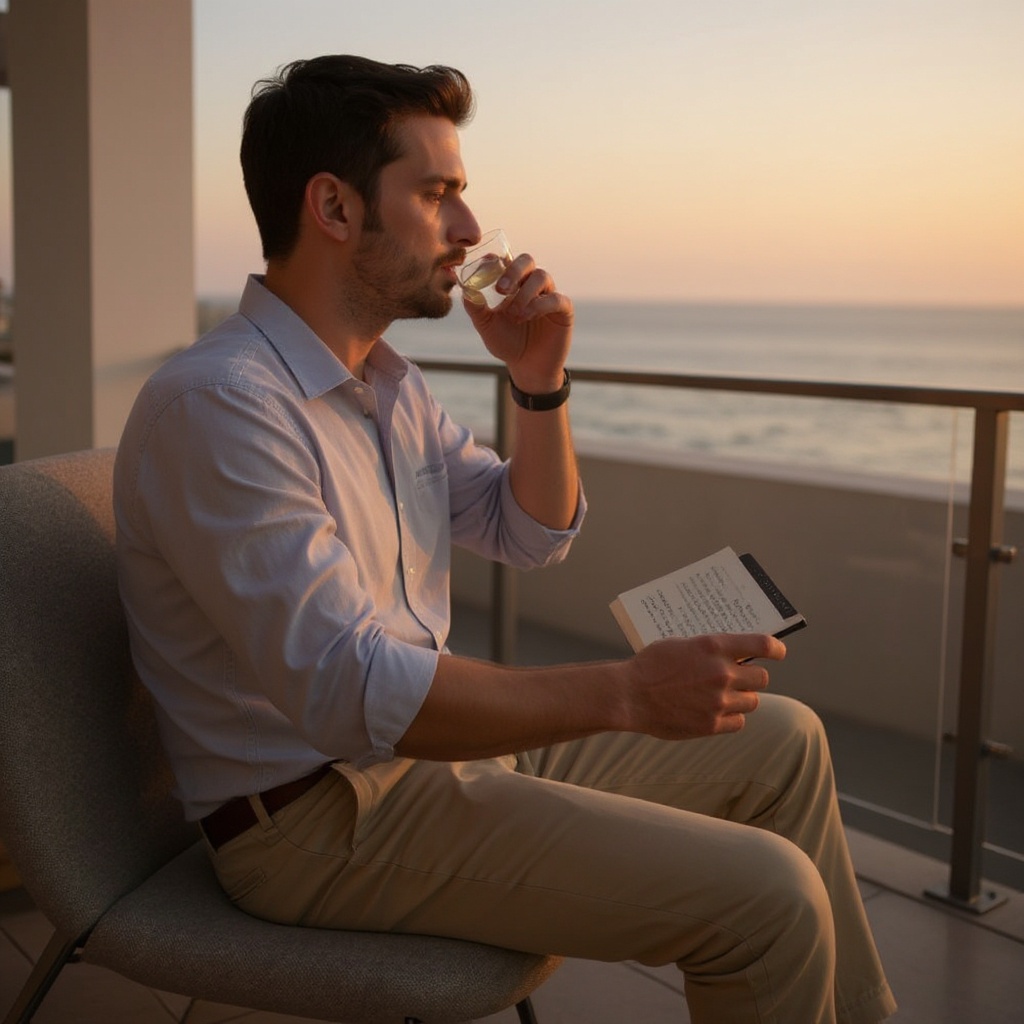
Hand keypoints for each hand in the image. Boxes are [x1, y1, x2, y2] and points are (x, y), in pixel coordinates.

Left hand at [462, 252, 572, 394]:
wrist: (527, 367)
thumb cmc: (507, 344)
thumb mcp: (486, 326)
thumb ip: (476, 308)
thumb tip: (465, 291)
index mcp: (512, 285)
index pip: (507, 261)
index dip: (497, 259)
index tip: (486, 264)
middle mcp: (531, 285)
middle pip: (527, 261)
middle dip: (514, 270)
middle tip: (501, 289)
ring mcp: (548, 295)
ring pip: (541, 277)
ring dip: (525, 293)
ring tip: (514, 314)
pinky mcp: (563, 310)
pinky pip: (556, 298)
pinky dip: (540, 305)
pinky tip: (528, 316)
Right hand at [625, 633, 785, 739]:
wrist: (629, 695)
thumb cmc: (650, 665)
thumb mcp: (681, 644)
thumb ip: (709, 650)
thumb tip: (734, 655)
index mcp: (714, 647)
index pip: (762, 646)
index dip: (776, 650)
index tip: (778, 653)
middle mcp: (722, 673)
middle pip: (761, 678)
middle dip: (752, 678)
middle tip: (739, 678)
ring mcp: (718, 701)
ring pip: (751, 702)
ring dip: (741, 698)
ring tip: (722, 696)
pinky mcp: (711, 724)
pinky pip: (738, 722)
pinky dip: (731, 717)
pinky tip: (715, 712)